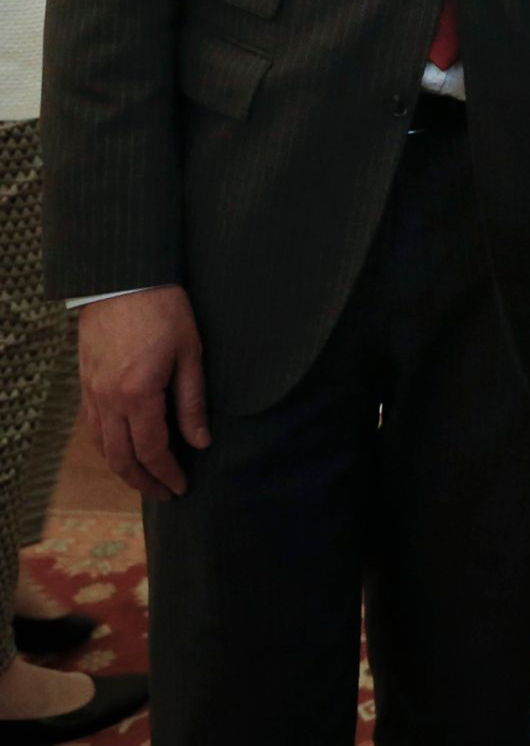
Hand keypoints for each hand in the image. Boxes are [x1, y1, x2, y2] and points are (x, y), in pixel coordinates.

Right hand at [78, 285, 209, 499]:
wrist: (123, 279)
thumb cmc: (164, 310)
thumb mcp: (190, 353)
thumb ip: (192, 401)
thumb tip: (200, 442)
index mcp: (137, 395)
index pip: (152, 450)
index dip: (167, 474)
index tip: (181, 487)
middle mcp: (108, 400)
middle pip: (121, 459)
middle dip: (143, 482)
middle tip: (164, 494)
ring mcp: (92, 393)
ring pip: (102, 447)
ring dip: (122, 469)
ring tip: (145, 478)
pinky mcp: (85, 382)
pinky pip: (93, 427)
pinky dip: (107, 447)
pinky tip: (121, 449)